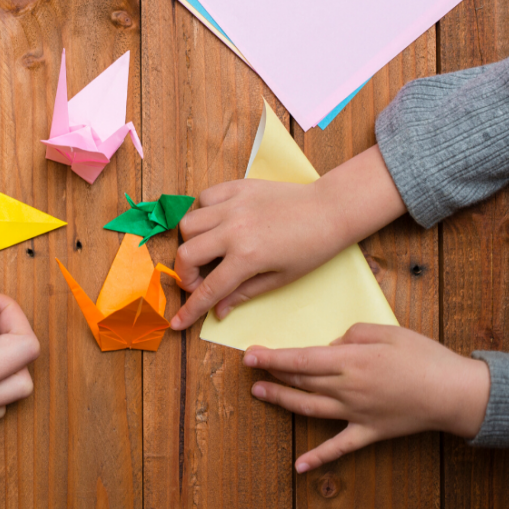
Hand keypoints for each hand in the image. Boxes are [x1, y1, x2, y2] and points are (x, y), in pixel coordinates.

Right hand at [170, 145, 406, 329]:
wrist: (331, 210)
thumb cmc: (312, 249)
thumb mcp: (280, 278)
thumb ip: (244, 293)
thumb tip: (219, 311)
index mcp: (247, 256)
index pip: (208, 289)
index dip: (190, 309)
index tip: (177, 322)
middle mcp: (234, 229)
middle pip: (186, 254)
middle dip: (185, 275)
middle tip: (199, 282)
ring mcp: (234, 205)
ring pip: (188, 223)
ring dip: (191, 242)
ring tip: (208, 250)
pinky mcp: (238, 187)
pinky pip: (204, 198)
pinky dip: (203, 212)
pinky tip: (217, 223)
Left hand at [244, 324, 489, 473]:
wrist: (454, 393)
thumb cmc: (424, 357)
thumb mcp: (388, 331)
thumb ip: (354, 333)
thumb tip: (332, 344)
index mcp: (351, 360)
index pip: (301, 358)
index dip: (273, 357)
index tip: (251, 353)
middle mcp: (347, 388)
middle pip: (301, 381)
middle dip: (272, 373)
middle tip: (249, 368)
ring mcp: (356, 413)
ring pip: (310, 408)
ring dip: (282, 401)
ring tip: (260, 393)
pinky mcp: (369, 432)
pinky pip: (339, 447)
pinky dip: (318, 457)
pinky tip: (299, 466)